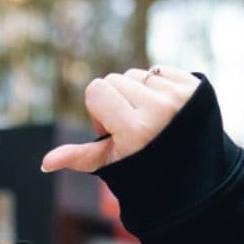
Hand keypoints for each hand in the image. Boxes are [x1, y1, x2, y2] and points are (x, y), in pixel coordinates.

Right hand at [40, 68, 201, 175]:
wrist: (197, 174)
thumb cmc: (147, 170)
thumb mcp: (113, 164)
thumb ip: (79, 157)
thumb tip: (45, 163)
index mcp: (136, 130)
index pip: (97, 90)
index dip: (99, 111)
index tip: (114, 131)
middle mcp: (160, 110)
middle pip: (115, 79)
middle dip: (117, 101)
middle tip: (133, 127)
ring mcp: (180, 96)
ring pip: (137, 74)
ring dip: (138, 92)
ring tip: (151, 119)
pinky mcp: (195, 86)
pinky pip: (160, 70)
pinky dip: (158, 86)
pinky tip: (166, 110)